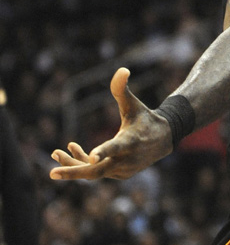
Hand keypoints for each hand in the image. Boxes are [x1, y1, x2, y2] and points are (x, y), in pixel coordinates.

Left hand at [50, 67, 172, 180]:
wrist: (163, 139)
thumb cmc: (145, 118)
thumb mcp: (133, 103)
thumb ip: (122, 89)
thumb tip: (122, 69)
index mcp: (130, 141)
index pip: (115, 147)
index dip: (103, 151)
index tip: (92, 156)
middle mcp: (126, 159)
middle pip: (97, 171)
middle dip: (73, 172)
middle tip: (52, 173)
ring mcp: (122, 170)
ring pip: (93, 172)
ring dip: (73, 165)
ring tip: (55, 153)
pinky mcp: (119, 175)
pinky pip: (98, 171)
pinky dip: (84, 163)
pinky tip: (73, 150)